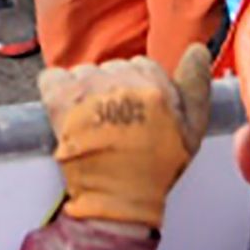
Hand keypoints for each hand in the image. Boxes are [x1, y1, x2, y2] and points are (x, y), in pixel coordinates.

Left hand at [38, 44, 213, 228]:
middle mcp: (121, 83)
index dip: (140, 89)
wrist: (116, 200)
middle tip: (115, 122)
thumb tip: (197, 49)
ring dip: (86, 91)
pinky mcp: (59, 100)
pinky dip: (56, 91)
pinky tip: (68, 114)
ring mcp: (88, 90)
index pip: (144, 66)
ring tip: (92, 123)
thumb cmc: (154, 170)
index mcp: (155, 88)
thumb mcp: (192, 130)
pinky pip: (53, 77)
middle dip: (114, 89)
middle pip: (114, 68)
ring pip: (85, 72)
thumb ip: (196, 85)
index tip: (136, 111)